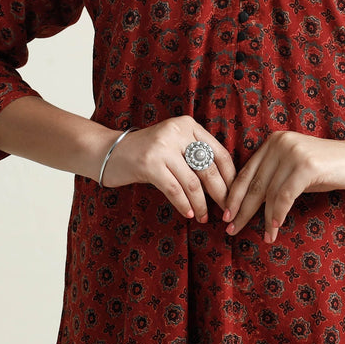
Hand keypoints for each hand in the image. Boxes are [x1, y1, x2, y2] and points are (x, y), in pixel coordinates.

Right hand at [100, 116, 235, 222]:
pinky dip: (184, 205)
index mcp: (188, 125)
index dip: (230, 177)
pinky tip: (189, 214)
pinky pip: (175, 190)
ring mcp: (163, 146)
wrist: (109, 151)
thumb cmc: (147, 153)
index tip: (235, 196)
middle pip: (209, 168)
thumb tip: (226, 183)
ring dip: (201, 205)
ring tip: (204, 218)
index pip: (219, 153)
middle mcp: (177, 132)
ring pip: (193, 183)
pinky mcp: (150, 163)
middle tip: (226, 211)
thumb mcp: (174, 145)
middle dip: (220, 194)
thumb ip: (196, 154)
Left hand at [222, 131, 344, 242]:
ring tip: (263, 236)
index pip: (247, 171)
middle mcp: (280, 142)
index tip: (226, 216)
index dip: (234, 196)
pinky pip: (285, 195)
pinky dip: (278, 213)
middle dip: (242, 208)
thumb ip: (274, 179)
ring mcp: (293, 151)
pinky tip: (275, 228)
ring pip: (269, 191)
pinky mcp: (306, 164)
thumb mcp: (295, 171)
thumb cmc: (329, 169)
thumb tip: (248, 205)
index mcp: (273, 141)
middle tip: (232, 229)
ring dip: (263, 218)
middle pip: (254, 182)